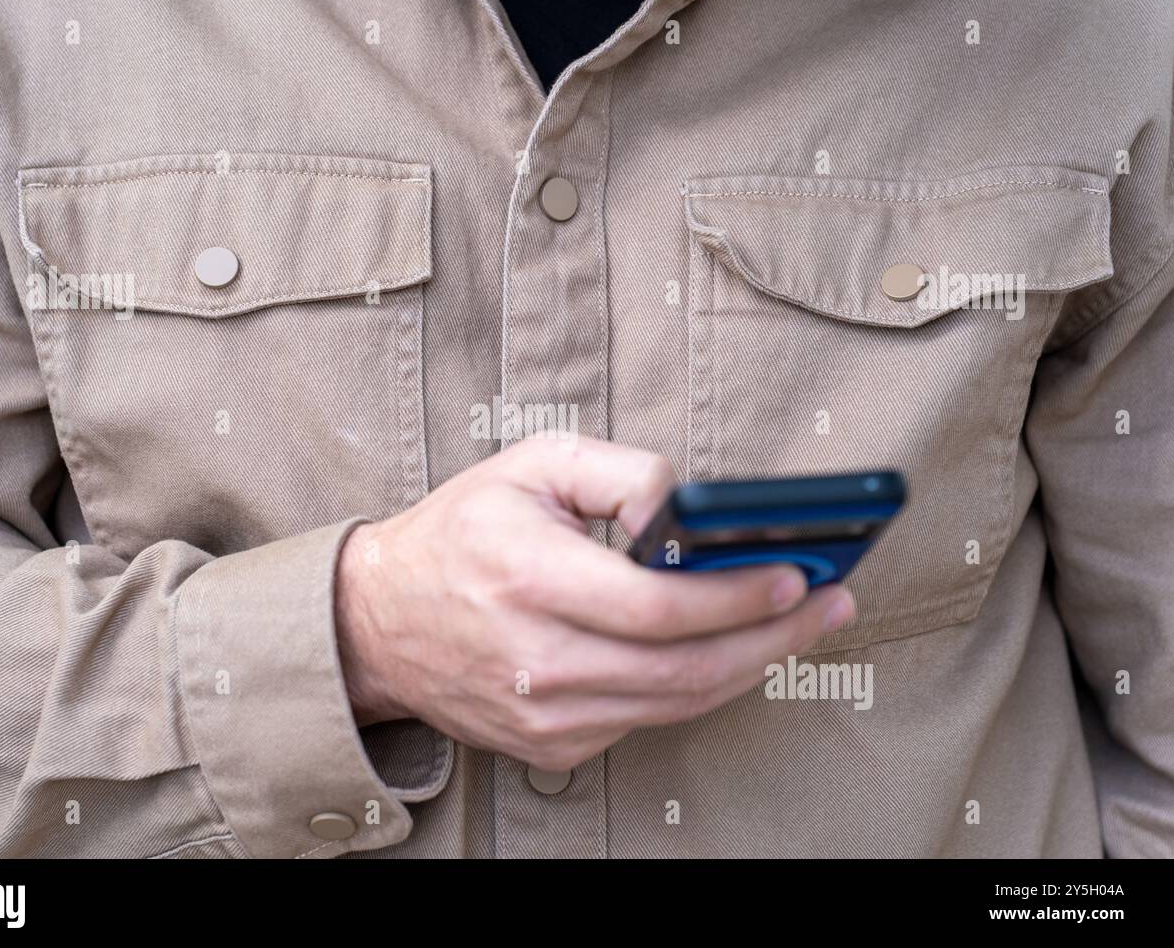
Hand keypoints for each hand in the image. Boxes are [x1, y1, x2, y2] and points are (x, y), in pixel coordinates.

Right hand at [334, 435, 854, 771]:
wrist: (379, 620)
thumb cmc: (460, 533)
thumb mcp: (531, 465)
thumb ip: (621, 472)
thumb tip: (690, 512)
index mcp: (531, 578)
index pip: (660, 606)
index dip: (740, 595)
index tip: (799, 575)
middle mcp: (537, 658)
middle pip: (687, 668)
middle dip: (775, 637)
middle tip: (830, 604)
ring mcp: (544, 713)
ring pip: (678, 702)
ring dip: (752, 665)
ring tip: (800, 627)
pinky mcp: (551, 744)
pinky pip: (648, 720)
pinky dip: (699, 687)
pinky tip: (731, 653)